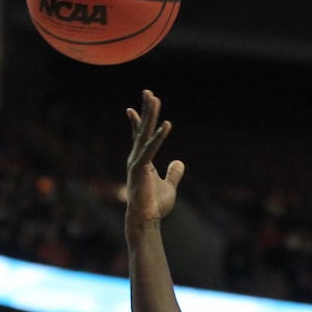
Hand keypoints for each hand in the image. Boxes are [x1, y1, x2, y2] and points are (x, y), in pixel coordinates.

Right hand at [126, 89, 184, 229]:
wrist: (146, 220)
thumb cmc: (154, 206)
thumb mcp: (169, 186)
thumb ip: (173, 173)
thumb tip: (179, 162)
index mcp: (142, 161)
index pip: (139, 137)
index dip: (138, 122)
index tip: (132, 108)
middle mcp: (137, 159)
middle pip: (142, 129)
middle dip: (146, 109)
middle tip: (148, 91)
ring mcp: (137, 162)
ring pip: (144, 134)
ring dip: (150, 115)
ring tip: (154, 98)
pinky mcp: (141, 169)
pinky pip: (151, 149)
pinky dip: (159, 137)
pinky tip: (167, 124)